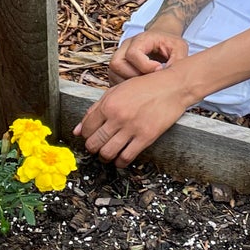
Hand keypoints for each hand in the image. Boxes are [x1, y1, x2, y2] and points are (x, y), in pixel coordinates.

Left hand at [73, 67, 191, 168]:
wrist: (172, 87)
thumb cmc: (145, 87)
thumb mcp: (117, 91)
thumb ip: (95, 109)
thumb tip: (77, 130)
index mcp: (109, 103)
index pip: (86, 128)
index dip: (85, 135)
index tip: (90, 136)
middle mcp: (118, 116)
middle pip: (94, 143)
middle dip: (92, 148)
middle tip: (97, 147)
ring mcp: (132, 128)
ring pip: (107, 153)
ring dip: (104, 157)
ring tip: (107, 154)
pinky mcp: (146, 137)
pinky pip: (126, 157)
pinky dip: (120, 162)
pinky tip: (120, 158)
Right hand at [110, 30, 188, 80]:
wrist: (163, 37)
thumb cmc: (170, 43)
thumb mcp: (179, 48)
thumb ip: (177, 60)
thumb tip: (168, 78)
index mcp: (141, 39)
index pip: (132, 53)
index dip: (145, 66)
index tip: (158, 69)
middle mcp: (126, 46)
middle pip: (117, 64)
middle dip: (134, 76)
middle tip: (150, 80)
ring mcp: (119, 56)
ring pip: (113, 73)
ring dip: (128, 83)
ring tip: (145, 84)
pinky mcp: (117, 68)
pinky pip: (114, 80)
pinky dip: (125, 87)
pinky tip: (139, 87)